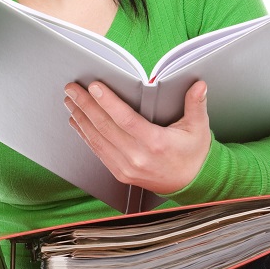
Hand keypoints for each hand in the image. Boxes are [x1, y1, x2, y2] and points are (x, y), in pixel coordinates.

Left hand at [63, 79, 211, 195]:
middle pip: (105, 127)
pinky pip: (98, 152)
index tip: (94, 86)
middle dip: (85, 105)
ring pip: (97, 140)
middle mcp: (138, 157)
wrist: (191, 183)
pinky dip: (85, 135)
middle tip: (72, 88)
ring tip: (70, 101)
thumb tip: (199, 85)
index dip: (108, 102)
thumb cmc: (193, 154)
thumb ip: (196, 104)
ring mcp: (126, 168)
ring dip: (81, 118)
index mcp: (156, 144)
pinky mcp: (120, 173)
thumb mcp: (199, 128)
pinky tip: (77, 122)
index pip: (126, 120)